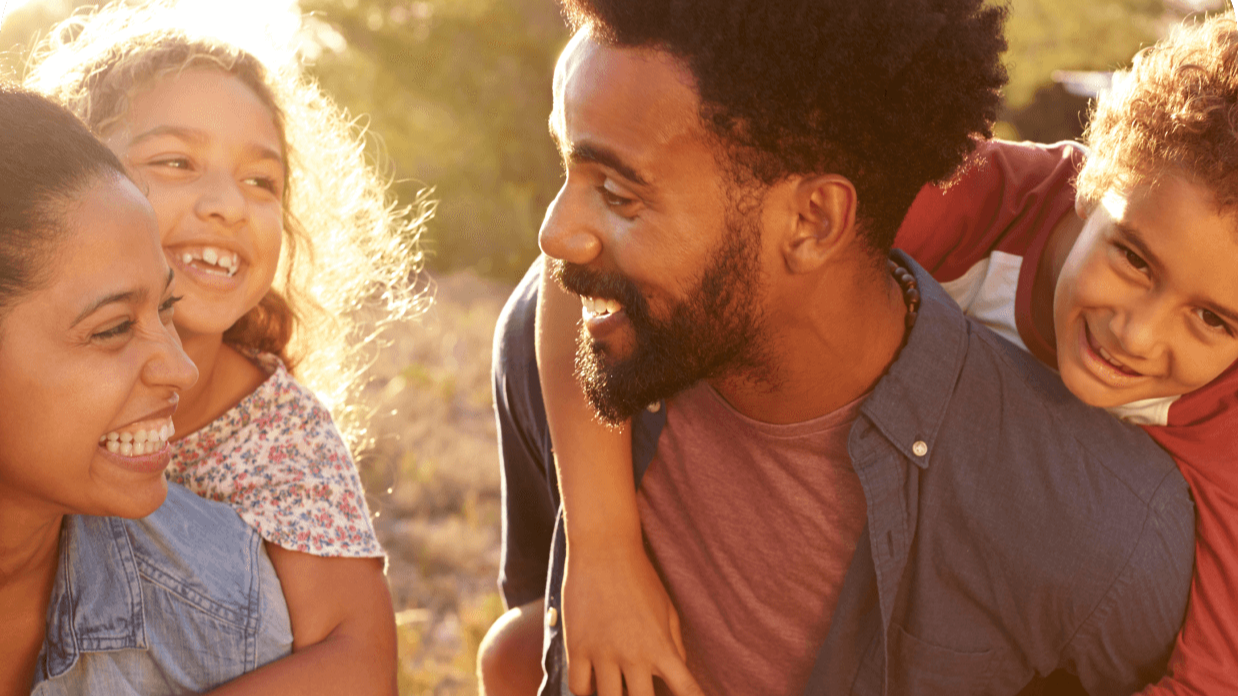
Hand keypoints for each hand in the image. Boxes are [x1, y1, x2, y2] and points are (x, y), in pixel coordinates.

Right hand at [562, 537, 704, 695]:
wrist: (605, 548)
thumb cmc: (641, 577)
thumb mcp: (667, 609)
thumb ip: (674, 643)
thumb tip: (678, 669)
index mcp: (661, 647)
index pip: (686, 690)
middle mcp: (634, 655)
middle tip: (642, 690)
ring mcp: (603, 653)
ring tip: (618, 688)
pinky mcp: (577, 647)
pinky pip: (579, 687)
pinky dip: (587, 691)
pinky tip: (594, 682)